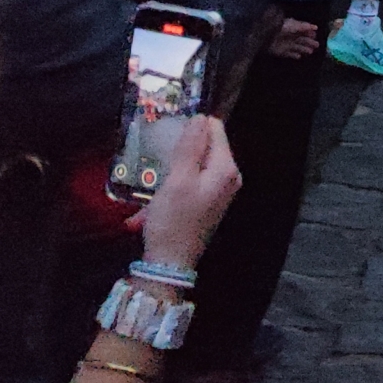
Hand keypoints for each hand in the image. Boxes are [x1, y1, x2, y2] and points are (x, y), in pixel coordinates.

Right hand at [137, 116, 241, 272]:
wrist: (170, 265)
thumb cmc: (173, 220)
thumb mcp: (177, 180)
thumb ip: (190, 147)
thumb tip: (200, 117)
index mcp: (226, 168)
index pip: (215, 129)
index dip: (192, 126)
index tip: (169, 131)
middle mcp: (229, 178)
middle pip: (206, 147)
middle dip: (181, 149)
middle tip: (157, 153)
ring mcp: (220, 192)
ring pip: (195, 165)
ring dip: (173, 169)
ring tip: (153, 176)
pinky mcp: (208, 204)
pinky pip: (191, 183)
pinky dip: (173, 185)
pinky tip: (155, 197)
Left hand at [266, 15, 320, 60]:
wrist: (268, 36)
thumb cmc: (282, 28)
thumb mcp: (295, 25)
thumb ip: (305, 26)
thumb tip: (316, 27)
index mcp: (293, 28)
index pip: (303, 31)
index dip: (310, 33)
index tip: (316, 36)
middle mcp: (290, 36)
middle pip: (302, 40)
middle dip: (309, 42)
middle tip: (317, 45)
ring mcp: (286, 44)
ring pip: (298, 47)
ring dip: (304, 49)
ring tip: (311, 52)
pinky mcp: (282, 52)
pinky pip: (290, 54)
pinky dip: (295, 55)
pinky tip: (300, 57)